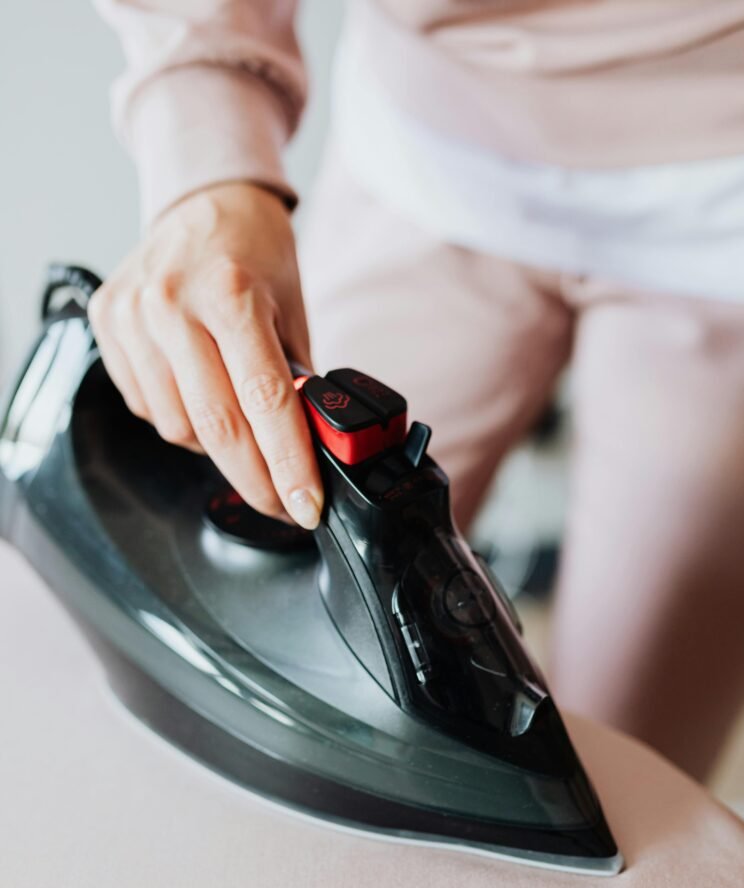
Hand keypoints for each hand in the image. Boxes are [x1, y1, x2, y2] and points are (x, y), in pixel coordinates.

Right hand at [88, 182, 321, 528]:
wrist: (203, 202)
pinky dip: (181, 421)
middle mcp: (175, 304)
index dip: (288, 465)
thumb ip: (298, 377)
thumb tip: (311, 447)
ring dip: (216, 450)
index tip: (305, 506)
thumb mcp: (292, 308)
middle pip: (218, 428)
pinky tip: (202, 401)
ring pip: (178, 427)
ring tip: (243, 437)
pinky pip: (147, 407)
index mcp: (232, 294)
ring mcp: (135, 316)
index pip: (266, 402)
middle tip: (283, 504)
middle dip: (256, 480)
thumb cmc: (255, 254)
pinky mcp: (110, 325)